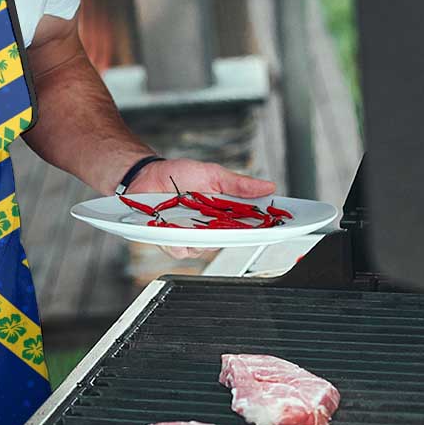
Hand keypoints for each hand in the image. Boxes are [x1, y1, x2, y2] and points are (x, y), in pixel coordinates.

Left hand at [129, 159, 275, 259]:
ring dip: (201, 238)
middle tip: (233, 224)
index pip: (248, 225)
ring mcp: (189, 236)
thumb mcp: (212, 174)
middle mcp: (208, 228)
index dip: (264, 228)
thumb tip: (268, 186)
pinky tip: (175, 230)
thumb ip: (238, 184)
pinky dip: (178, 242)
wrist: (146, 175)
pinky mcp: (170, 241)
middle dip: (233, 235)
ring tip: (195, 222)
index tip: (277, 226)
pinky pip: (179, 250)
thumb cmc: (178, 174)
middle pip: (228, 241)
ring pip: (204, 249)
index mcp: (223, 213)